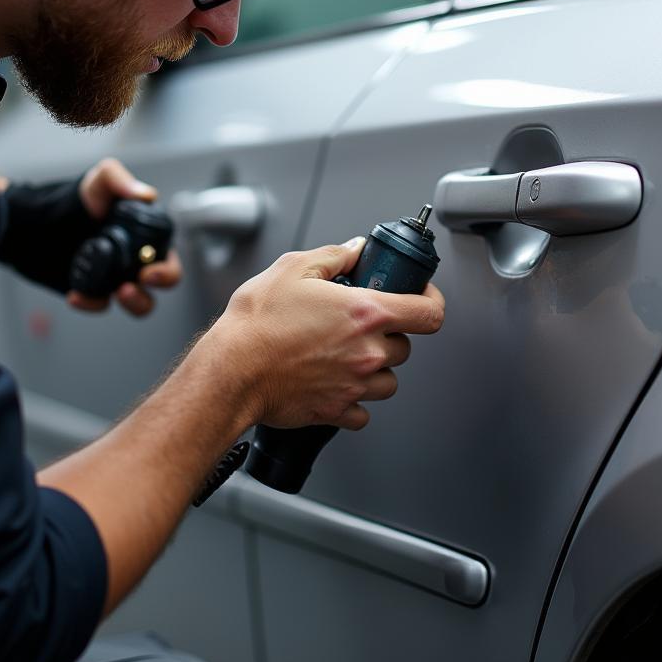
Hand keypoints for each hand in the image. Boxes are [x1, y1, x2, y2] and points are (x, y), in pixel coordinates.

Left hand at [66, 158, 182, 316]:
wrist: (43, 218)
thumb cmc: (81, 199)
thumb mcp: (100, 179)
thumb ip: (120, 180)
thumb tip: (146, 194)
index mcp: (148, 240)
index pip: (169, 261)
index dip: (166, 270)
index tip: (151, 270)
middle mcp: (138, 262)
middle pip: (161, 285)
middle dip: (157, 286)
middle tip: (142, 279)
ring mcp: (118, 279)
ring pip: (138, 303)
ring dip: (134, 302)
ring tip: (120, 292)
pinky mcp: (95, 291)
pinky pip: (99, 304)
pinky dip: (90, 303)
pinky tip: (77, 295)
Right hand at [194, 238, 444, 430]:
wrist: (231, 371)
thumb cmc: (256, 323)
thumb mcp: (292, 268)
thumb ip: (333, 255)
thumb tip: (354, 250)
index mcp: (365, 313)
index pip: (429, 312)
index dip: (431, 301)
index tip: (422, 297)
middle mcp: (367, 351)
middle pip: (405, 347)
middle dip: (388, 335)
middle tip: (359, 326)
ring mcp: (355, 385)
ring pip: (388, 381)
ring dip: (375, 369)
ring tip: (346, 356)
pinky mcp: (337, 411)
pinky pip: (363, 411)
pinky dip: (354, 401)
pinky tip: (334, 383)